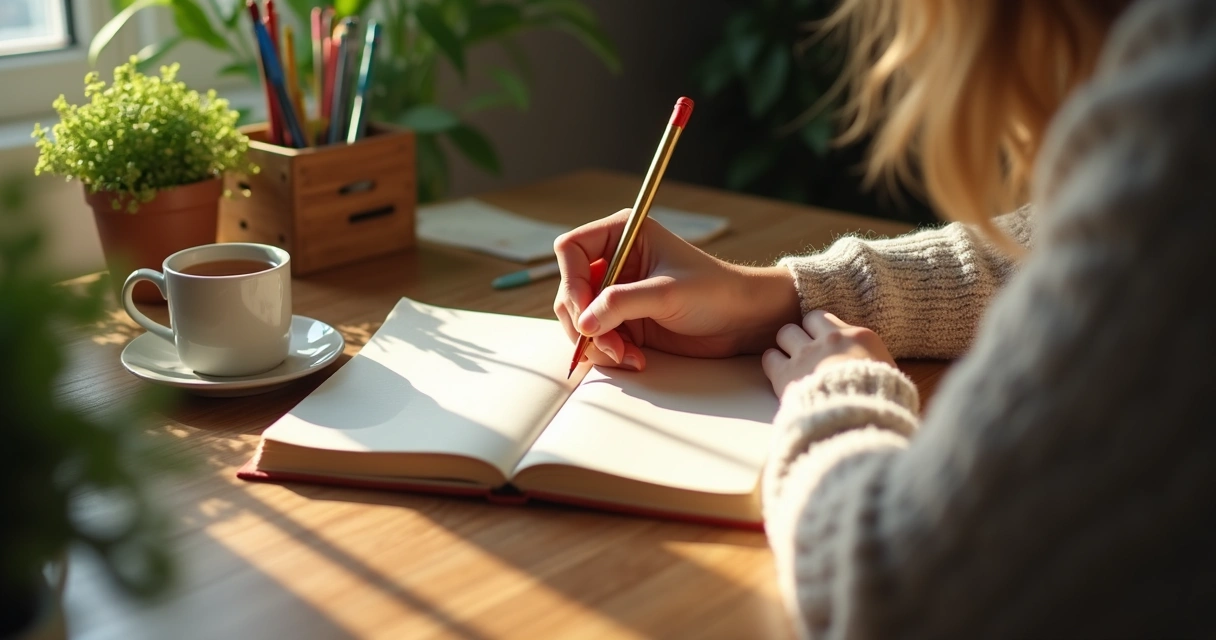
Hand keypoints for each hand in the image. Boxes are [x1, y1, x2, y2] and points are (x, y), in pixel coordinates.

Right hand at [553, 209, 800, 370]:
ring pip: (580, 319)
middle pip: (570, 290)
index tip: (586, 311)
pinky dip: (610, 353)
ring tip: (626, 355)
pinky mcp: (624, 322)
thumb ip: (621, 304)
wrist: (744, 320)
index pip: (571, 250)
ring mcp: (617, 294)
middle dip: (583, 321)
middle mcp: (615, 262)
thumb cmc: (715, 291)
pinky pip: (598, 339)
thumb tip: (584, 323)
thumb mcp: (667, 293)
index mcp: (623, 235)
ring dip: (598, 343)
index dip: (571, 282)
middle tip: (606, 343)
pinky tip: (636, 360)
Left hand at [762, 310, 895, 396]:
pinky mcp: (786, 374)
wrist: (857, 420)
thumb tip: (874, 365)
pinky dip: (773, 364)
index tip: (827, 343)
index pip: (832, 319)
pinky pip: (770, 357)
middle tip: (809, 350)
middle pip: (808, 320)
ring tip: (792, 360)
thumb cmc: (880, 402)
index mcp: (859, 337)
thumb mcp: (890, 376)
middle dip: (807, 332)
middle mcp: (831, 339)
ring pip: (785, 333)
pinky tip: (779, 374)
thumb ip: (876, 363)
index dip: (826, 332)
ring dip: (788, 345)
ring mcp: (806, 354)